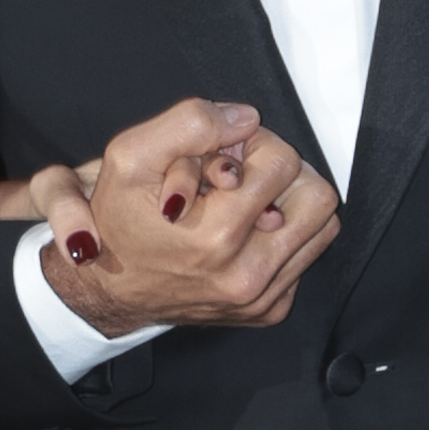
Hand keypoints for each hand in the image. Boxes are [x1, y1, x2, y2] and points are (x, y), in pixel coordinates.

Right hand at [28, 99, 339, 337]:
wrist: (108, 288)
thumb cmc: (116, 221)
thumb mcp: (131, 155)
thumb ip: (190, 123)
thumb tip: (246, 119)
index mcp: (217, 236)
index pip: (284, 162)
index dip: (256, 144)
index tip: (228, 154)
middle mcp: (245, 274)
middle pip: (316, 197)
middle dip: (283, 174)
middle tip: (245, 175)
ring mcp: (260, 297)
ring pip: (320, 227)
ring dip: (287, 204)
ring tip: (246, 202)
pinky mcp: (268, 309)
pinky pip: (305, 257)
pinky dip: (281, 237)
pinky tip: (244, 233)